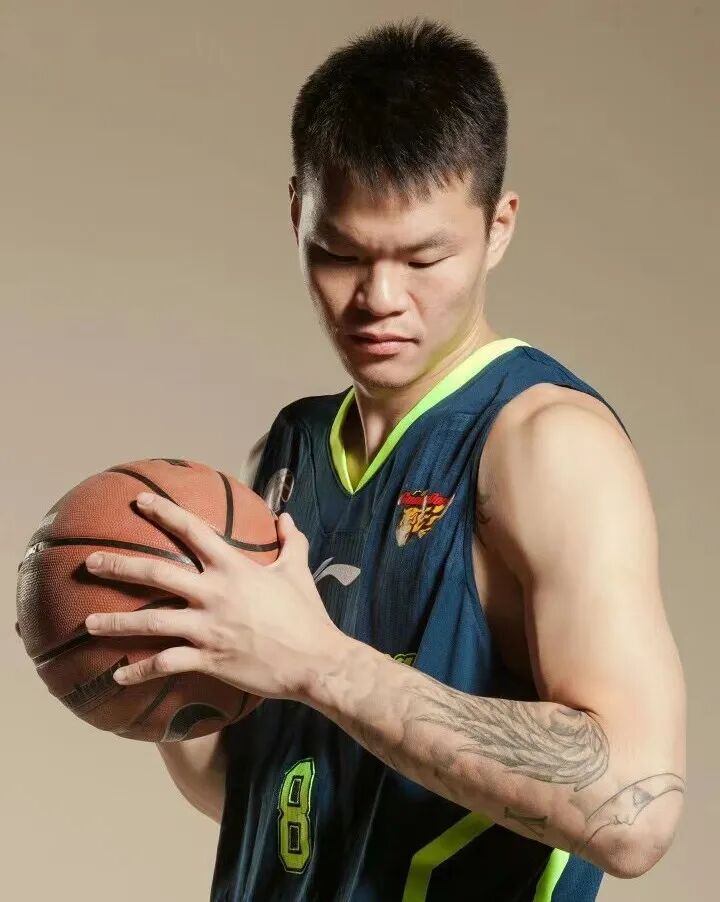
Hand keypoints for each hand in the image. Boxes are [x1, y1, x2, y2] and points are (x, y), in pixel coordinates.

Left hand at [83, 492, 345, 700]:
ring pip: (152, 621)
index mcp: (235, 568)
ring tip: (88, 621)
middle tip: (91, 562)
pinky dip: (140, 670)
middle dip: (119, 566)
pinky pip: (166, 663)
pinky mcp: (208, 659)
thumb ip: (291, 542)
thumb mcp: (298, 572)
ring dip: (116, 622)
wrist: (315, 661)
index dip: (165, 512)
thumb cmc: (306, 615)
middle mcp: (215, 594)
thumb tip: (286, 517)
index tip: (140, 502)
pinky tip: (119, 676)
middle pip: (157, 574)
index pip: (193, 531)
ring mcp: (208, 628)